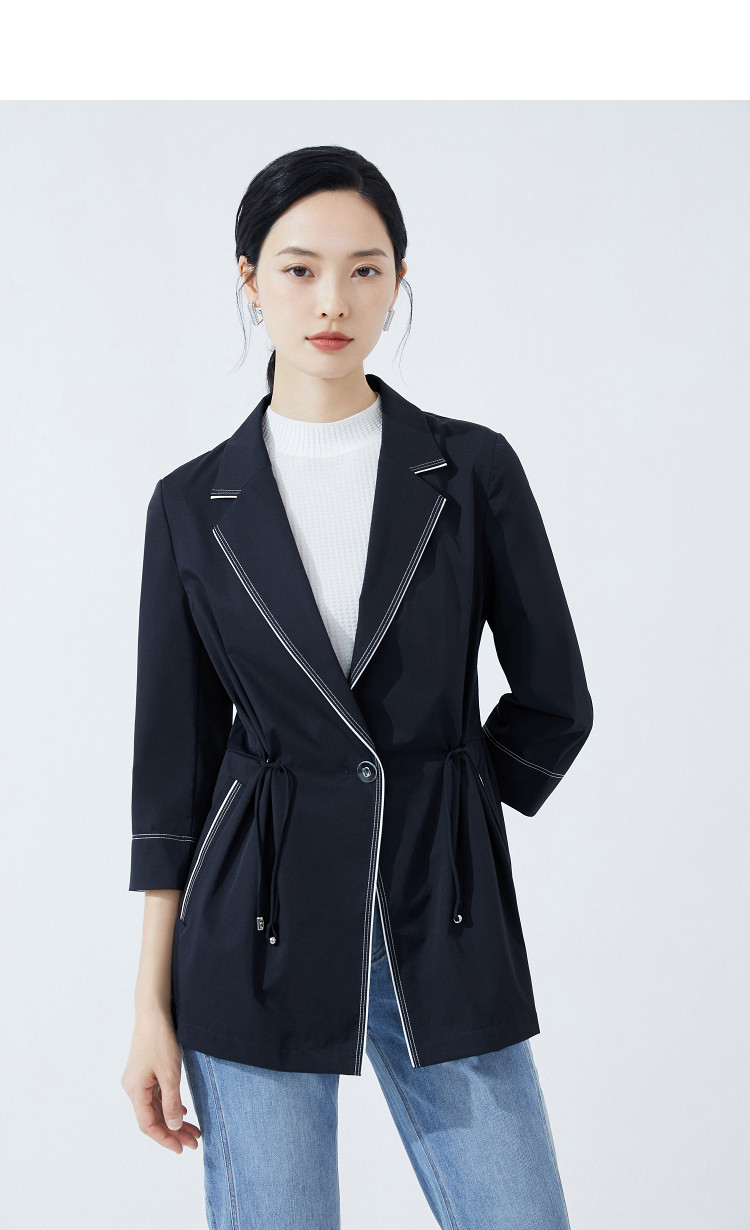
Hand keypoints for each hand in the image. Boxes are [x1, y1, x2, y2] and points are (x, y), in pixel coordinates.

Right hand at [121, 1011, 200, 1153]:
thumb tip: (172, 1128)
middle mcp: (133, 1088)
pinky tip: (182, 1113)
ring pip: (156, 1108)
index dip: (165, 1139)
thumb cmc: (160, 1040)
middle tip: (194, 1143)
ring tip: (194, 1131)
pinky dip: (169, 1106)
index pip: (148, 1124)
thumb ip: (171, 1102)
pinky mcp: (145, 1072)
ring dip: (173, 1120)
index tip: (182, 1149)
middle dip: (173, 1132)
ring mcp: (138, 1080)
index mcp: (135, 1090)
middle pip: (153, 1118)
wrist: (153, 1012)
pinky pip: (156, 1096)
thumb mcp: (170, 1074)